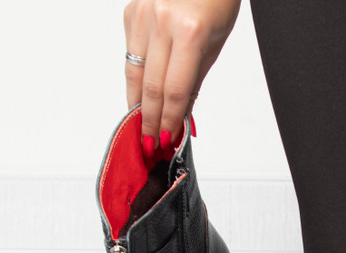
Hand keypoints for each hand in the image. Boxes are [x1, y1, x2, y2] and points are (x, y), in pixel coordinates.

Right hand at [124, 0, 240, 152]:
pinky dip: (135, 78)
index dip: (168, 120)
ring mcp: (142, 15)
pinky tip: (140, 97)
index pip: (174, 91)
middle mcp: (162, 22)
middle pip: (150, 87)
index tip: (165, 141)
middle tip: (148, 144)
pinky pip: (131, 54)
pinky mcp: (130, 12)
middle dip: (149, 121)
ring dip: (137, 105)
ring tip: (141, 128)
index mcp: (189, 32)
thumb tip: (180, 117)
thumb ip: (193, 83)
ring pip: (134, 73)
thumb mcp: (213, 45)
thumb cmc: (215, 0)